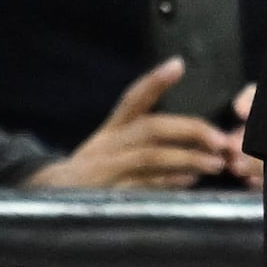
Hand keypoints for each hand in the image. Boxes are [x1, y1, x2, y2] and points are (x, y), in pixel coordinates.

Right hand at [38, 57, 246, 190]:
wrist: (48, 201)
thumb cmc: (93, 174)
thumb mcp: (113, 151)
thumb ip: (150, 143)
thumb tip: (198, 141)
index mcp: (111, 131)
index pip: (132, 99)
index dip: (154, 81)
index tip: (177, 65)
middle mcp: (108, 145)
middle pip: (150, 128)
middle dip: (188, 130)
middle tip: (218, 138)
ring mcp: (106, 169)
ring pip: (150, 157)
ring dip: (186, 158)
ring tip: (214, 163)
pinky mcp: (106, 194)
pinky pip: (143, 186)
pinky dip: (169, 182)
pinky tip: (189, 181)